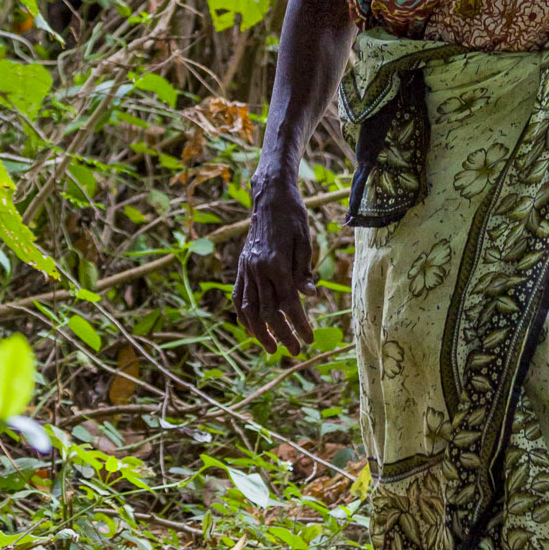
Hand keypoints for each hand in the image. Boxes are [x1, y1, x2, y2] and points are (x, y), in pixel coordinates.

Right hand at [233, 174, 315, 353]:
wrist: (269, 198)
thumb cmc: (293, 217)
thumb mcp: (305, 241)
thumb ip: (304, 271)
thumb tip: (310, 296)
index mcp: (276, 263)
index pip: (288, 302)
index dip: (299, 323)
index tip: (309, 339)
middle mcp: (257, 269)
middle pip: (268, 312)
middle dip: (282, 335)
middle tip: (296, 352)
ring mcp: (246, 269)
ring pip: (249, 309)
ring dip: (259, 332)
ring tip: (272, 349)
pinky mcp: (241, 267)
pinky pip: (238, 297)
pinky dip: (243, 316)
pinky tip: (252, 329)